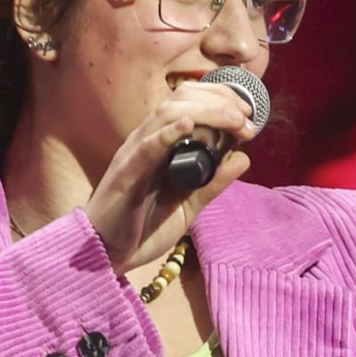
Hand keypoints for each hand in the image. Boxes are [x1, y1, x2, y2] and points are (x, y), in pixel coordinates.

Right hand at [81, 82, 259, 270]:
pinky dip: (168, 133)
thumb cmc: (141, 229)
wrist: (106, 256)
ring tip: (233, 120)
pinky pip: (146, 147)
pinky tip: (189, 125)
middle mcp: (146, 141)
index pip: (189, 104)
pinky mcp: (125, 174)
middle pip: (181, 100)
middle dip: (219, 100)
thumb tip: (243, 158)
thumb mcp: (188, 207)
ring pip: (167, 114)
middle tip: (247, 116)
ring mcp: (134, 154)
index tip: (249, 114)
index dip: (221, 100)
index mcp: (160, 144)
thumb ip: (213, 183)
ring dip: (206, 112)